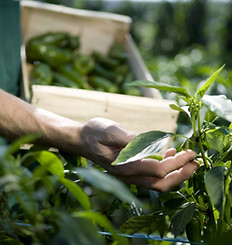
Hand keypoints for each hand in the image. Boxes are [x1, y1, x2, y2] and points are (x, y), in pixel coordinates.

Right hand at [77, 117, 198, 190]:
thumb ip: (128, 138)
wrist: (82, 140)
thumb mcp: (109, 130)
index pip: (158, 170)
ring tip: (188, 160)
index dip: (177, 163)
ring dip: (175, 174)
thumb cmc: (94, 133)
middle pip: (161, 184)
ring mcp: (129, 176)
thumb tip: (148, 143)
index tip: (190, 152)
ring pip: (157, 183)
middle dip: (181, 175)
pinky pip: (151, 177)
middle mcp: (128, 175)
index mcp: (124, 165)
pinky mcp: (130, 171)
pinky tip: (169, 154)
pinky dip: (164, 170)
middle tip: (196, 162)